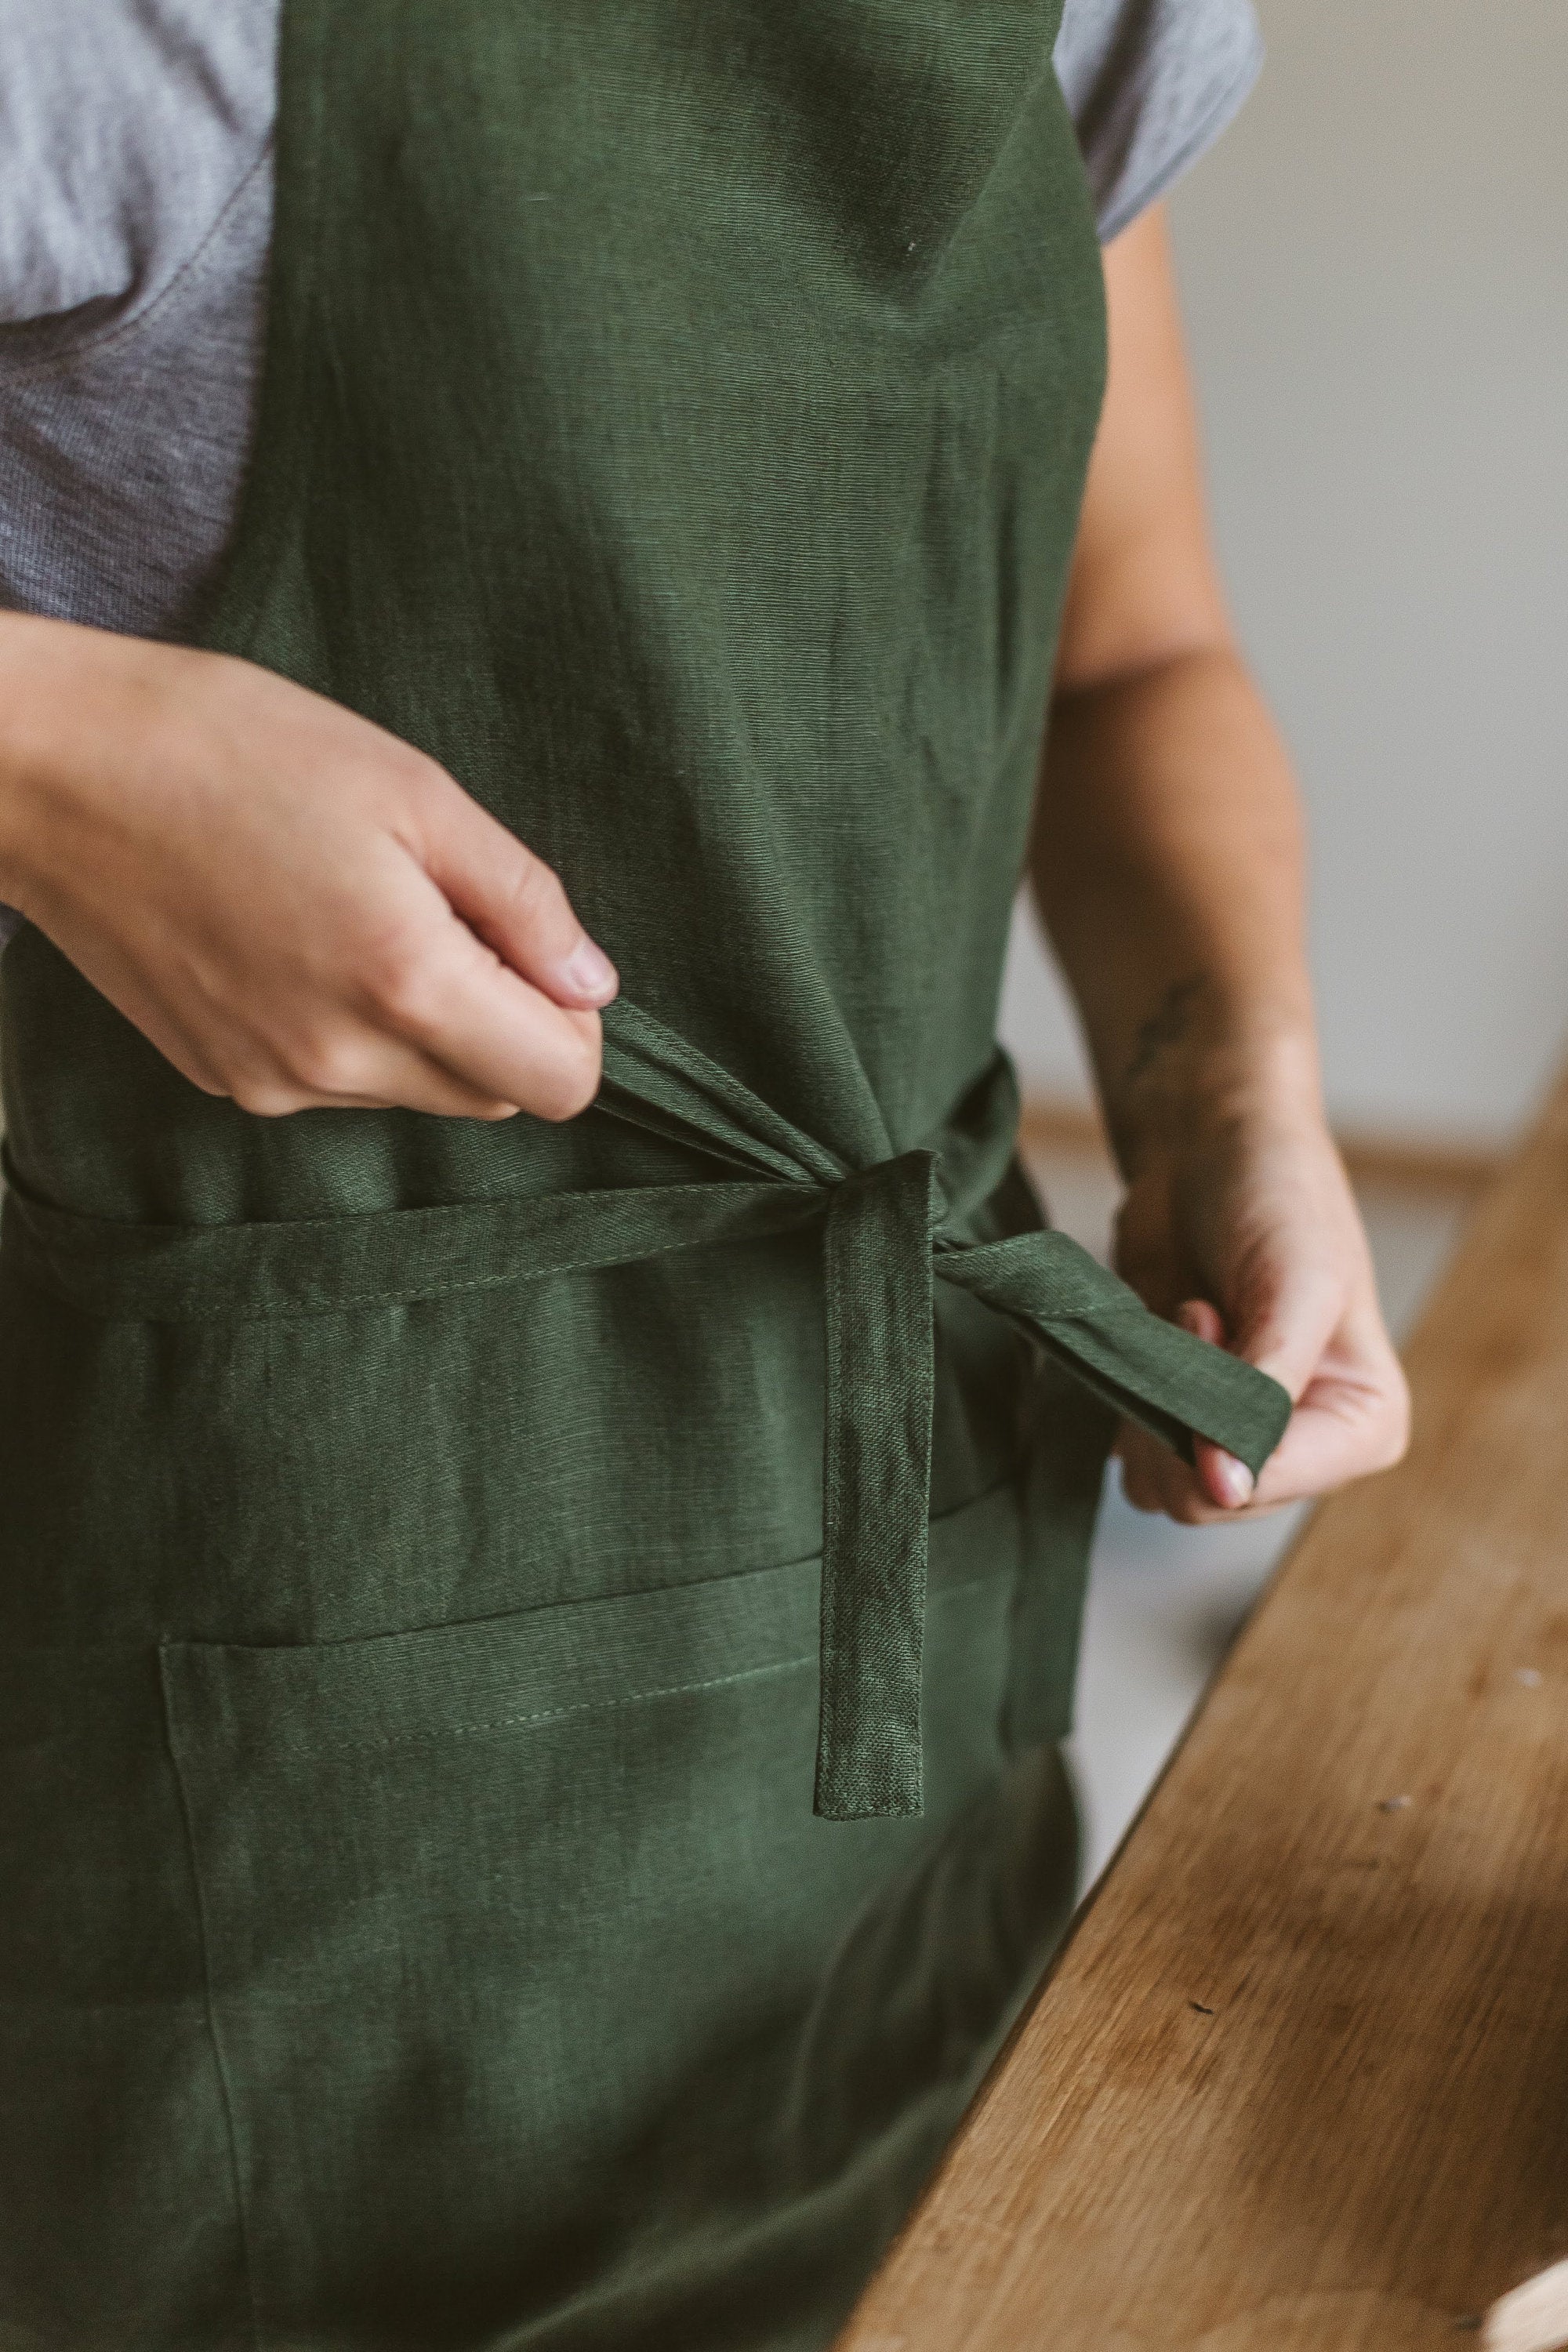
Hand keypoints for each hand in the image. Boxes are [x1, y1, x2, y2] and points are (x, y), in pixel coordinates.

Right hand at [0, 616, 616, 1120]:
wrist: (55, 770)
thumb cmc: (235, 749)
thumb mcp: (414, 791)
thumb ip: (522, 900)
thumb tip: (592, 985)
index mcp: (405, 983)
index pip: (558, 1084)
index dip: (571, 1023)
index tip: (530, 949)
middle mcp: (341, 1060)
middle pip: (494, 1096)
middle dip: (501, 1021)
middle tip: (444, 914)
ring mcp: (275, 1082)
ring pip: (416, 1091)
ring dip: (424, 1025)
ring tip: (358, 913)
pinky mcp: (224, 1078)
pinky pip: (336, 1081)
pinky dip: (349, 1029)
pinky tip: (298, 938)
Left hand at [1111, 1090, 1410, 1521]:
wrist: (1206, 1147)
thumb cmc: (1275, 1198)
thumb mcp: (1295, 1287)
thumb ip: (1264, 1394)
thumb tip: (1225, 1485)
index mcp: (1364, 1424)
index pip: (1272, 1483)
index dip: (1219, 1439)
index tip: (1209, 1343)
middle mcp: (1304, 1448)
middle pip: (1211, 1499)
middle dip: (1184, 1410)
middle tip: (1205, 1317)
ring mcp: (1234, 1440)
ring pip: (1162, 1489)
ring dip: (1152, 1403)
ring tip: (1190, 1318)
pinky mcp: (1175, 1422)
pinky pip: (1130, 1461)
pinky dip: (1125, 1401)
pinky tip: (1159, 1336)